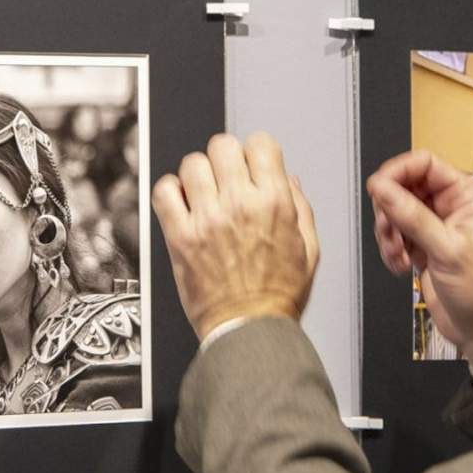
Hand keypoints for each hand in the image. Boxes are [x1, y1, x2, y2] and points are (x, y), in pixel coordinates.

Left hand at [152, 133, 318, 340]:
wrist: (249, 329)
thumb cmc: (278, 297)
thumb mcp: (308, 249)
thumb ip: (300, 207)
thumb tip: (288, 180)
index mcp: (274, 203)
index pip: (261, 143)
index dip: (256, 151)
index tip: (253, 163)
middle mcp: (240, 204)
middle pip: (223, 145)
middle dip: (226, 158)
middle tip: (227, 178)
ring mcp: (207, 219)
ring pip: (192, 163)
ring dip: (198, 175)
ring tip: (204, 195)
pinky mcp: (180, 236)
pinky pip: (164, 192)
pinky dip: (170, 192)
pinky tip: (182, 204)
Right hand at [368, 149, 472, 368]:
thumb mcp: (447, 249)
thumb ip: (412, 217)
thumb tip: (382, 187)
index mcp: (465, 195)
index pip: (423, 164)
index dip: (397, 173)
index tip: (377, 190)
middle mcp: (449, 206)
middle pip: (403, 188)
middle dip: (389, 211)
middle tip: (390, 234)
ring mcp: (434, 227)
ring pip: (394, 213)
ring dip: (388, 235)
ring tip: (399, 257)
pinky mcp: (423, 247)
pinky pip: (395, 236)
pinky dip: (391, 250)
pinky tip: (402, 267)